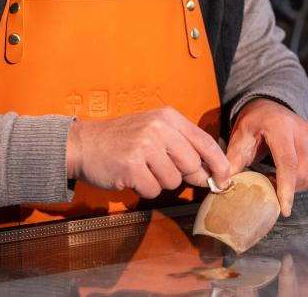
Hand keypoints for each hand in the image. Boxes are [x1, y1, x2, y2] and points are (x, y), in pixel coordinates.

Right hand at [66, 107, 229, 198]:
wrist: (83, 144)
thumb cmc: (121, 140)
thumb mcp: (153, 130)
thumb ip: (181, 146)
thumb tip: (210, 174)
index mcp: (168, 117)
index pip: (205, 141)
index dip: (219, 164)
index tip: (224, 179)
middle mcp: (158, 128)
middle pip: (191, 165)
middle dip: (181, 175)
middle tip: (160, 169)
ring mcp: (144, 146)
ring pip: (172, 181)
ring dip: (159, 182)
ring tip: (141, 169)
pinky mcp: (131, 166)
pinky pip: (153, 190)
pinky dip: (143, 189)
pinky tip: (130, 176)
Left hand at [225, 98, 307, 215]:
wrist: (269, 106)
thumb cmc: (253, 123)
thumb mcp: (239, 137)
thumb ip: (233, 161)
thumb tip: (222, 185)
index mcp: (279, 126)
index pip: (288, 163)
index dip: (286, 188)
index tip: (284, 210)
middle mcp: (301, 129)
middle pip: (302, 173)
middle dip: (287, 188)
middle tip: (268, 183)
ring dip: (296, 186)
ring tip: (276, 178)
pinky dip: (302, 180)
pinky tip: (286, 173)